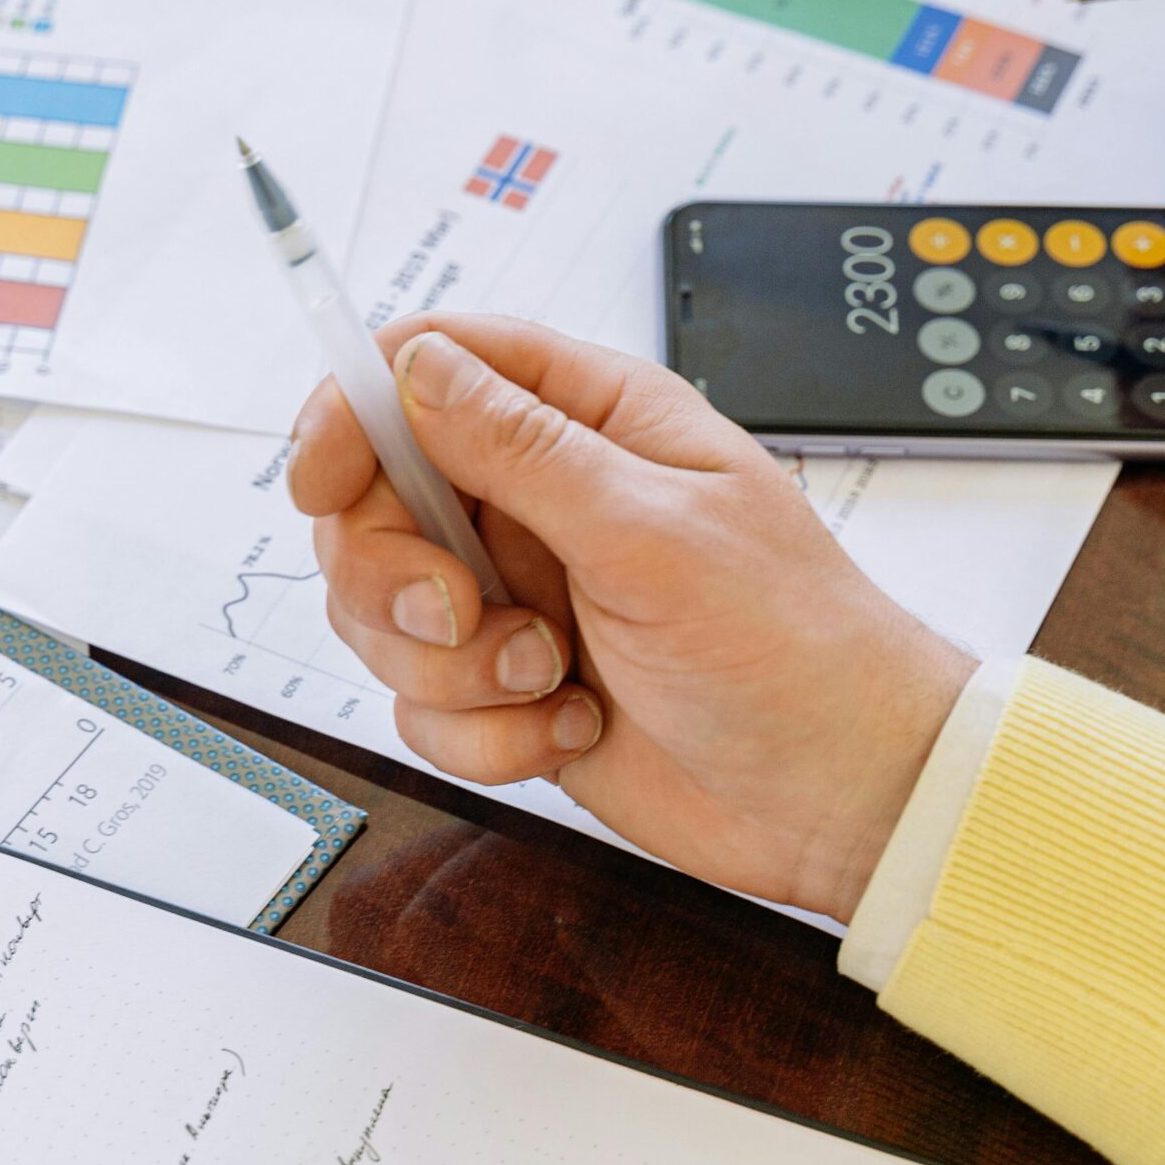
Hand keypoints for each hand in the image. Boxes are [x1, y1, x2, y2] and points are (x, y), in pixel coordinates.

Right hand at [287, 317, 976, 920]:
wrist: (847, 799)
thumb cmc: (794, 646)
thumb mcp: (654, 533)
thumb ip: (522, 448)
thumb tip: (421, 365)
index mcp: (590, 419)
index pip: (429, 366)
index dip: (353, 412)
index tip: (318, 479)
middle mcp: (542, 496)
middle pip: (376, 499)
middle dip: (393, 571)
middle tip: (465, 613)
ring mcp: (521, 593)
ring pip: (385, 610)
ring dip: (448, 666)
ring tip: (549, 680)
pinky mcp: (511, 688)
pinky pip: (423, 703)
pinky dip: (482, 734)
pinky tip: (569, 732)